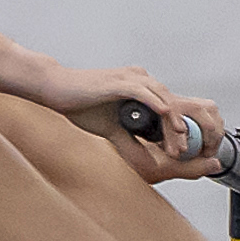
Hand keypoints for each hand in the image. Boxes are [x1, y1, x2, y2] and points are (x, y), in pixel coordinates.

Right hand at [51, 66, 227, 181]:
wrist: (54, 88)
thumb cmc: (78, 103)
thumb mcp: (110, 129)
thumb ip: (130, 143)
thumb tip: (146, 162)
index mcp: (139, 88)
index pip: (168, 109)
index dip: (176, 131)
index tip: (180, 151)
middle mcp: (139, 79)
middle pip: (171, 105)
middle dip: (180, 132)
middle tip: (185, 154)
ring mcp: (131, 78)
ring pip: (163, 100)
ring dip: (172, 125)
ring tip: (178, 146)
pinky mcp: (120, 82)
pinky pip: (145, 93)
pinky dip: (158, 106)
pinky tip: (166, 119)